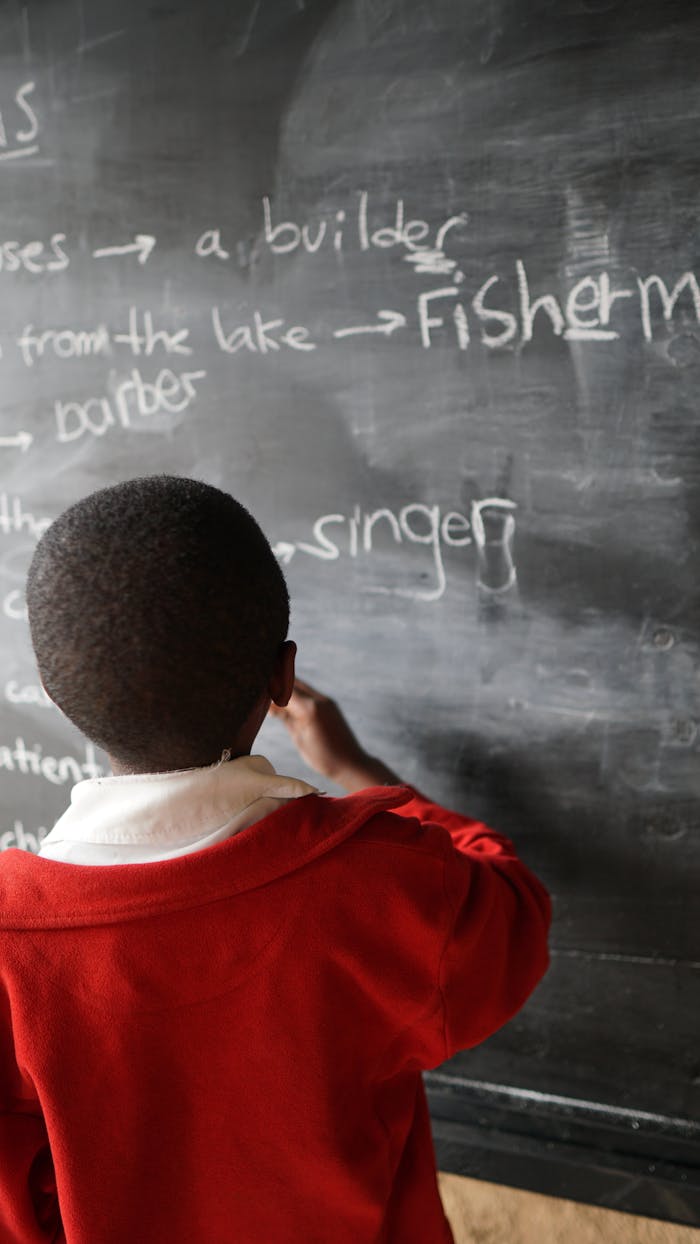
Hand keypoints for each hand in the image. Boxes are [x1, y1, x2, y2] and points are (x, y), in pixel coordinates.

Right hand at [268, 678, 400, 792]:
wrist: (351, 764)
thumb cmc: (323, 757)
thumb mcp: (299, 738)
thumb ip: (285, 717)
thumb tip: (269, 705)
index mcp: (310, 709)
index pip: (284, 689)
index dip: (269, 686)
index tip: (254, 684)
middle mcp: (319, 700)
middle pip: (292, 682)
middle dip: (276, 682)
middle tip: (258, 687)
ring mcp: (326, 701)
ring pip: (300, 687)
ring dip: (285, 688)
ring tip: (269, 696)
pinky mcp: (330, 705)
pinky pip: (309, 695)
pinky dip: (296, 696)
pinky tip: (285, 704)